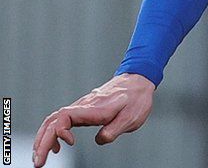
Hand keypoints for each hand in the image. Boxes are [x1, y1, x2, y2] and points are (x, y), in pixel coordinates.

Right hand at [32, 73, 154, 166]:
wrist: (137, 81)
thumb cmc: (136, 99)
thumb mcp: (131, 117)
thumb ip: (114, 129)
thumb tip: (99, 140)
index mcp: (94, 108)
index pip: (65, 116)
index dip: (59, 131)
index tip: (69, 144)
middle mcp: (83, 107)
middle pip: (53, 121)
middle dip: (41, 142)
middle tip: (38, 163)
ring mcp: (80, 108)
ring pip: (53, 121)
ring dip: (43, 139)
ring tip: (40, 158)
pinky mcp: (82, 111)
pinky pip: (60, 121)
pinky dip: (52, 134)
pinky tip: (56, 147)